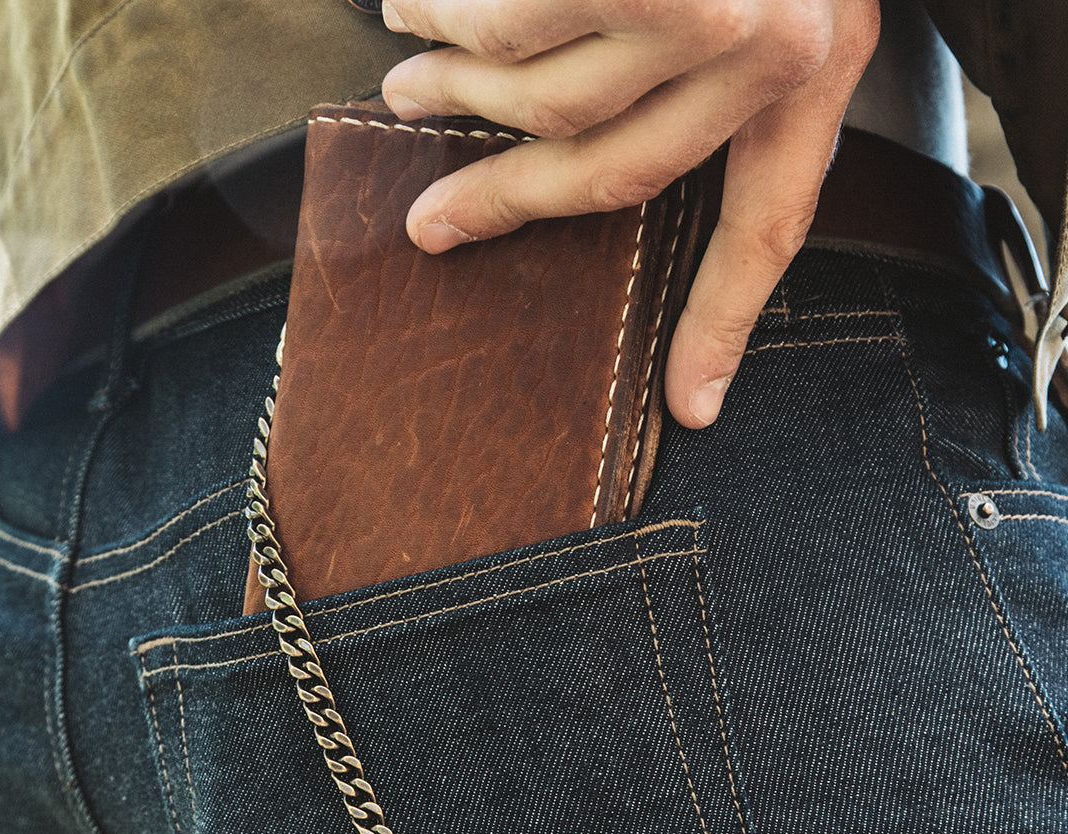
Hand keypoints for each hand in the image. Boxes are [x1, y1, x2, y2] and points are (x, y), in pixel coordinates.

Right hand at [380, 0, 878, 426]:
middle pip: (604, 169)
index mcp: (816, 69)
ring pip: (544, 85)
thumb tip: (560, 135)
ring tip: (402, 56)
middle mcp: (777, 46)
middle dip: (500, 197)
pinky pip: (518, 12)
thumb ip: (698, 67)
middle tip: (427, 214)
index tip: (692, 408)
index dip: (724, 322)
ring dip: (459, 74)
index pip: (769, 227)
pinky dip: (456, 9)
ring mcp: (717, 1)